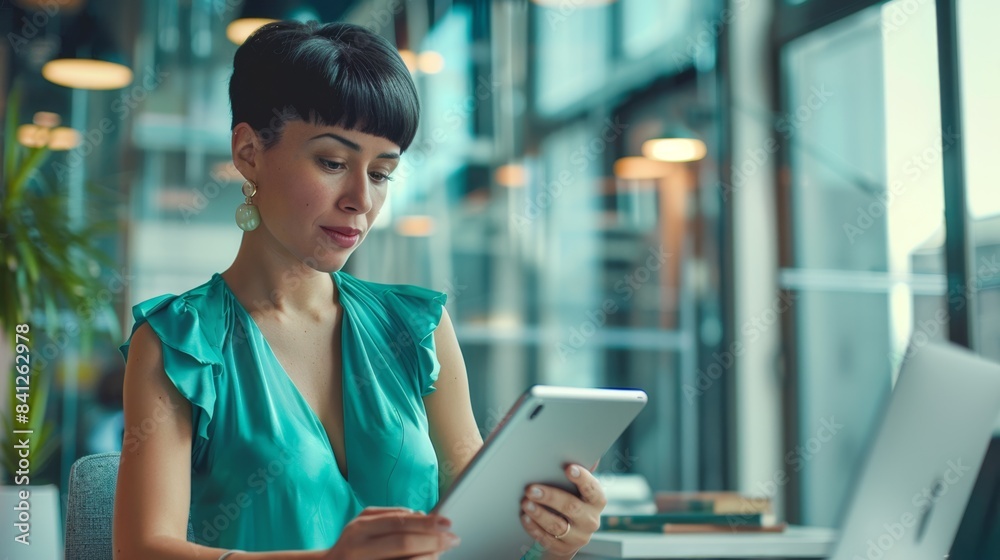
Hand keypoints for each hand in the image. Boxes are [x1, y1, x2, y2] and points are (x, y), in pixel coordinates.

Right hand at [321, 506, 460, 559]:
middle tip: (452, 538)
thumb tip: (420, 515)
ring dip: (428, 556)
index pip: (398, 523)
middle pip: (403, 543)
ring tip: (441, 552)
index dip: (425, 523)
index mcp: (359, 529)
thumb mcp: (363, 524)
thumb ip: (389, 516)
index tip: (447, 522)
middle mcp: (359, 548)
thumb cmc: (352, 545)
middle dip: (432, 540)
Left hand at [519, 463, 606, 558]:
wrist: (569, 535)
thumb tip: (587, 452)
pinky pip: (546, 539)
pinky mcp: (563, 548)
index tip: (568, 468)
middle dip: (551, 497)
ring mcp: (578, 536)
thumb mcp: (577, 488)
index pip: (593, 489)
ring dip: (539, 513)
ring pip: (557, 525)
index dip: (582, 478)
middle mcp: (590, 520)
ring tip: (525, 503)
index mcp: (596, 501)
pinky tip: (525, 517)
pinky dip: (534, 527)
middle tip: (531, 489)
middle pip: (571, 507)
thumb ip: (580, 471)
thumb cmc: (571, 501)